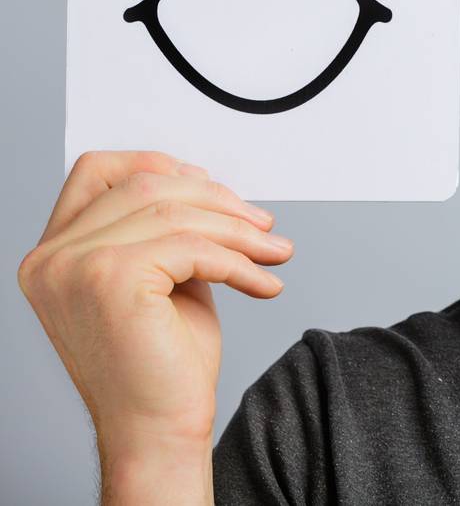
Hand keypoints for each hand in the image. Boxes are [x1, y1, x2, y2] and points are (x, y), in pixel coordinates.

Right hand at [16, 151, 292, 502]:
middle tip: (263, 226)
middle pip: (146, 185)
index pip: (97, 171)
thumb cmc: (161, 363)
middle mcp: (51, 258)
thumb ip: (166, 229)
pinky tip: (265, 283)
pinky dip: (240, 262)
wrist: (158, 430)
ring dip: (239, 231)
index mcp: (54, 253)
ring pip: (176, 212)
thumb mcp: (162, 276)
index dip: (160, 165)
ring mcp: (73, 266)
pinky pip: (193, 247)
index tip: (215, 189)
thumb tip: (203, 181)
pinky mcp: (109, 279)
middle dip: (218, 200)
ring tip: (274, 253)